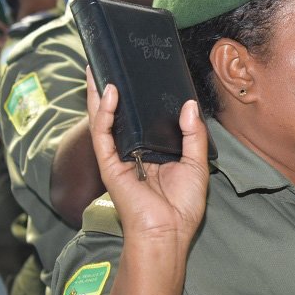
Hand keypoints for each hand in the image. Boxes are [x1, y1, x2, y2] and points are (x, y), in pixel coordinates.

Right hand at [85, 69, 209, 252]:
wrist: (169, 231)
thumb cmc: (183, 204)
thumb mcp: (196, 163)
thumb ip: (193, 133)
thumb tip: (188, 104)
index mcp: (154, 152)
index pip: (143, 119)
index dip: (141, 98)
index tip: (142, 74)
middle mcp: (134, 152)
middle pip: (120, 115)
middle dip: (113, 90)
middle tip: (111, 63)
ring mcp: (119, 157)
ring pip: (105, 120)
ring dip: (99, 95)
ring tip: (97, 68)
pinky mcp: (110, 165)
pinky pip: (103, 134)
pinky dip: (103, 113)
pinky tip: (107, 94)